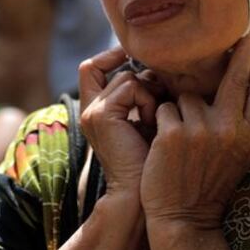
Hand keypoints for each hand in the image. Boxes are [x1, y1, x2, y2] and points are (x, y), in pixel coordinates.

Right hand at [78, 47, 159, 197]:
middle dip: (144, 80)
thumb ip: (146, 94)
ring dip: (149, 94)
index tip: (135, 58)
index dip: (110, 56)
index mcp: (98, 110)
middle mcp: (90, 109)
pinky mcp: (101, 115)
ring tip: (155, 120)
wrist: (143, 192)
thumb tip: (158, 68)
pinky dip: (148, 101)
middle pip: (112, 69)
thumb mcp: (150, 120)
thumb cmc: (155, 158)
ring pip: (127, 77)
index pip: (91, 68)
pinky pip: (131, 87)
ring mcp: (92, 112)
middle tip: (158, 106)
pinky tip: (151, 123)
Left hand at [139, 38, 249, 229]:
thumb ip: (243, 124)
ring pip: (186, 96)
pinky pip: (164, 109)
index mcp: (249, 135)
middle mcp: (230, 129)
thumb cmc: (209, 185)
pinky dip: (160, 121)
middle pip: (235, 78)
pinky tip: (162, 145)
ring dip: (179, 111)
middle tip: (241, 37)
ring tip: (180, 140)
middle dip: (239, 54)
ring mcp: (201, 130)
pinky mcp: (173, 134)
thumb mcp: (239, 156)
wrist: (184, 219)